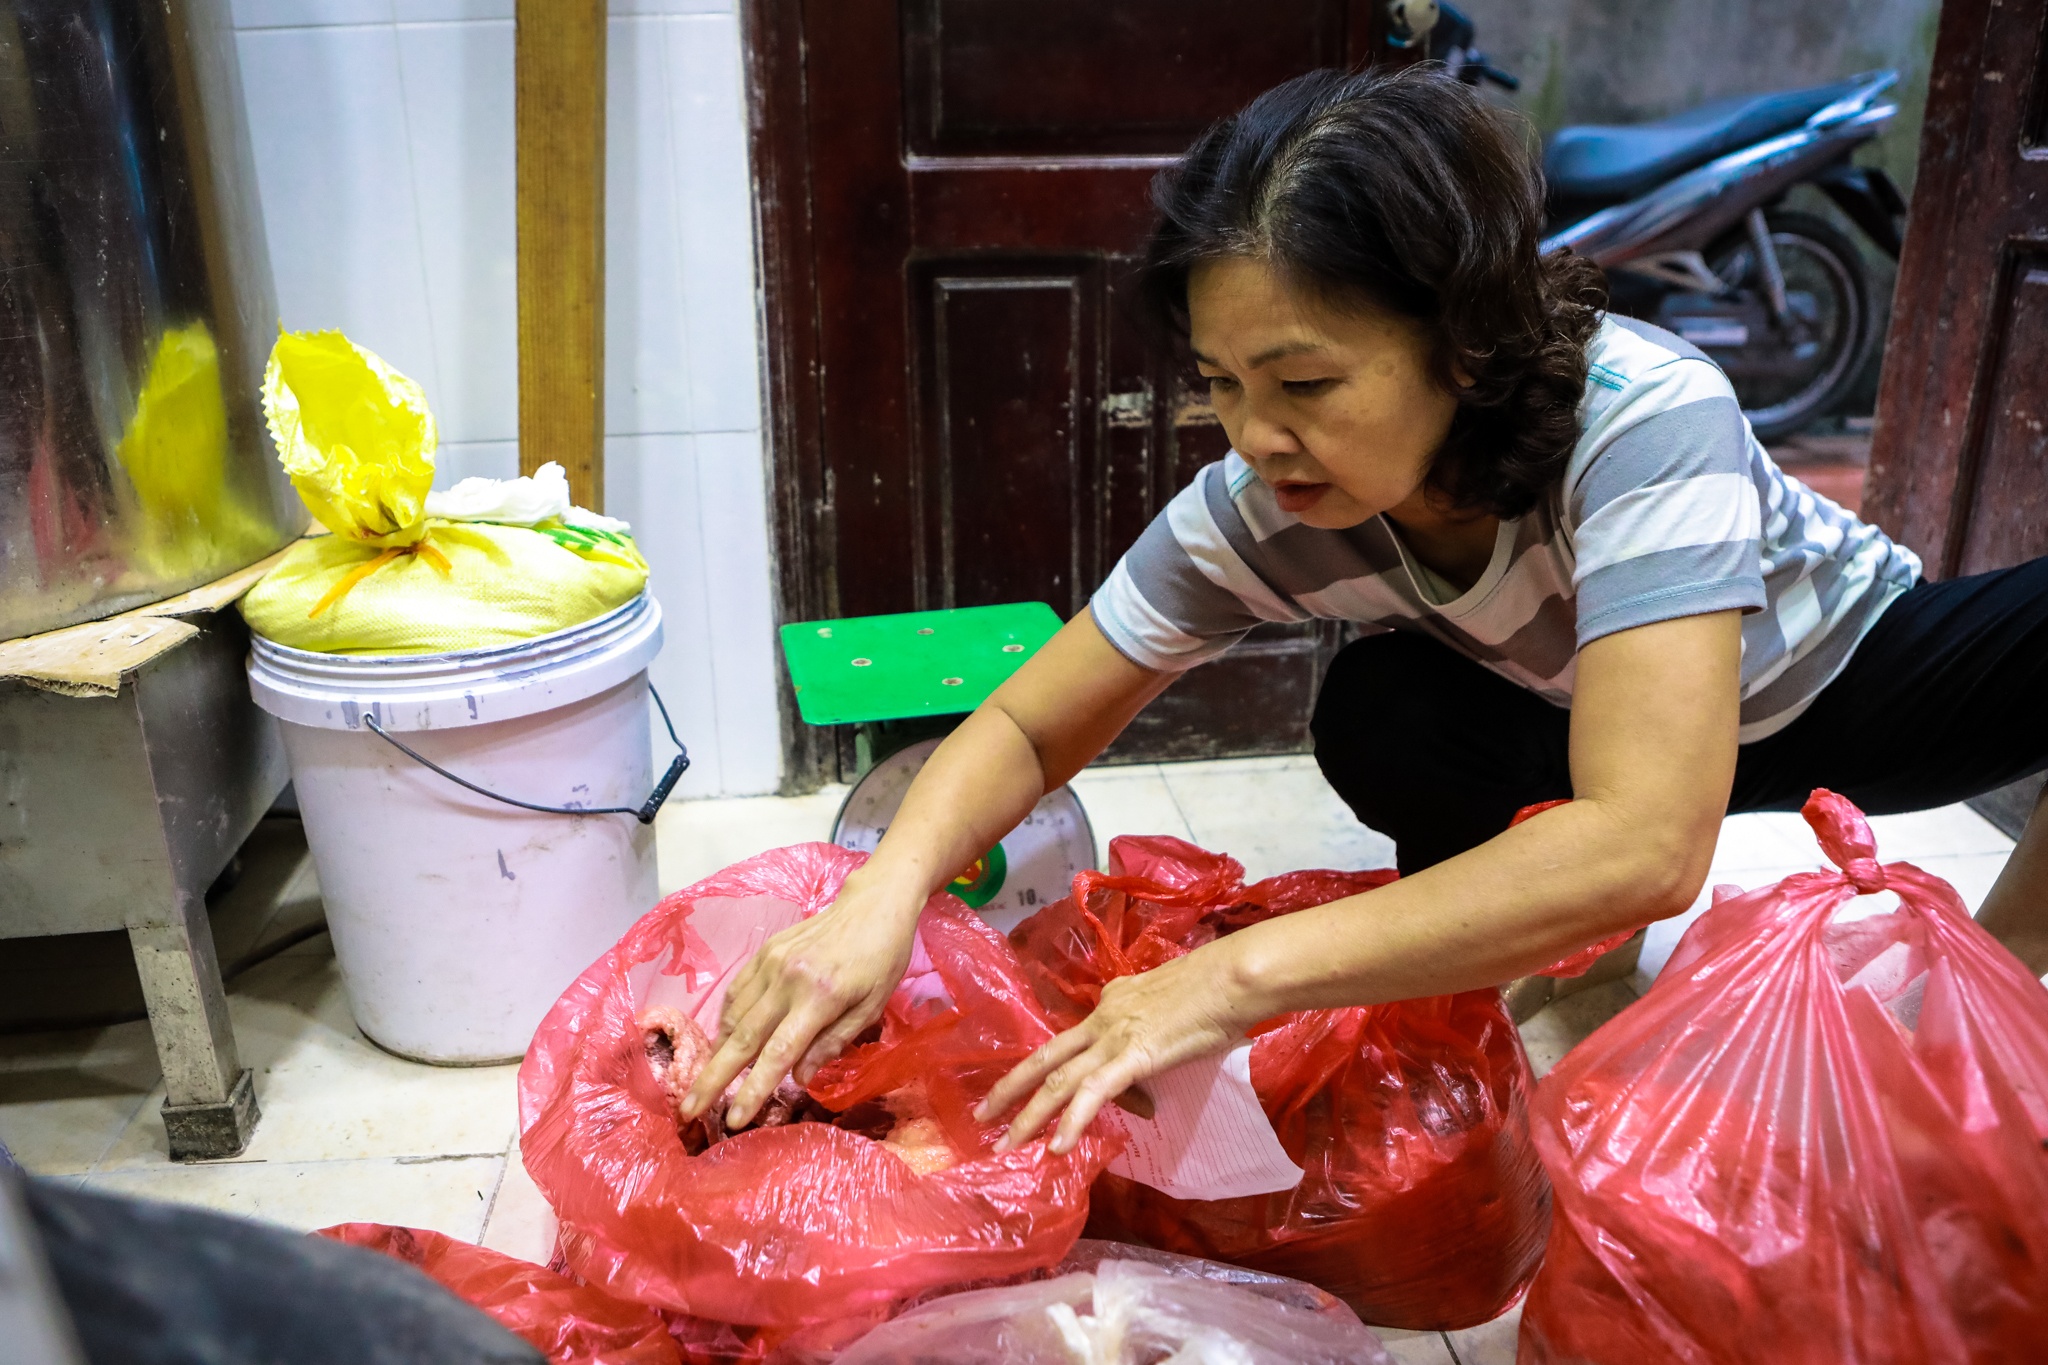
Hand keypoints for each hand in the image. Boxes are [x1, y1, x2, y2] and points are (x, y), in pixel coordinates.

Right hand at [682, 869, 921, 1129]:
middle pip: (741, 1039)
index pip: (777, 1054)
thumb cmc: (882, 959)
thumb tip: (798, 1077)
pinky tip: (724, 1040)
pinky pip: (736, 993)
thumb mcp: (872, 1006)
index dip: (753, 1090)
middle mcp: (787, 980)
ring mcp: (771, 963)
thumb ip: (833, 1042)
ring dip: (717, 1052)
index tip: (734, 1120)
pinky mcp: (764, 951)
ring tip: (706, 1082)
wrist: (873, 904)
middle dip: (712, 1078)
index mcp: (819, 998)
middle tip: (689, 1109)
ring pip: (733, 1016)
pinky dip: (726, 1020)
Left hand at [975, 943, 1259, 1155]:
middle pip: (1045, 1057)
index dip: (1056, 1071)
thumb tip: (1149, 1060)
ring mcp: (1115, 1036)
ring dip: (1029, 1116)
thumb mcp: (1171, 1008)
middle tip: (982, 1117)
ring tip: (1006, 1146)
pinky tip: (1058, 1146)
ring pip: (1059, 1080)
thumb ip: (1152, 1029)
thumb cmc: (1216, 990)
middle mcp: (1103, 1017)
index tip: (1035, 1093)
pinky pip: (1095, 1093)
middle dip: (1010, 1089)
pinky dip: (1073, 1121)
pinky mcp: (1135, 1055)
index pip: (1077, 1042)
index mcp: (1111, 1002)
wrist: (1234, 977)